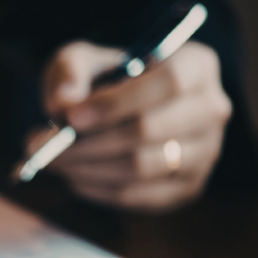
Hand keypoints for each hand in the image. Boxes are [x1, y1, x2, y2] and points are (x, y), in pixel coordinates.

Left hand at [33, 40, 232, 211]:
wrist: (120, 109)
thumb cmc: (104, 80)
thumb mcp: (82, 60)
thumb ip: (70, 72)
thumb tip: (62, 102)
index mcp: (197, 65)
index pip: (167, 83)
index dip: (118, 103)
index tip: (72, 117)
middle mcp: (212, 109)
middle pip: (151, 130)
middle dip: (90, 142)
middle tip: (45, 147)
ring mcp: (205, 153)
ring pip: (143, 167)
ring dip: (88, 168)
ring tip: (53, 161)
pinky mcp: (188, 187)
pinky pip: (141, 197)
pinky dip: (99, 190)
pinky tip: (74, 177)